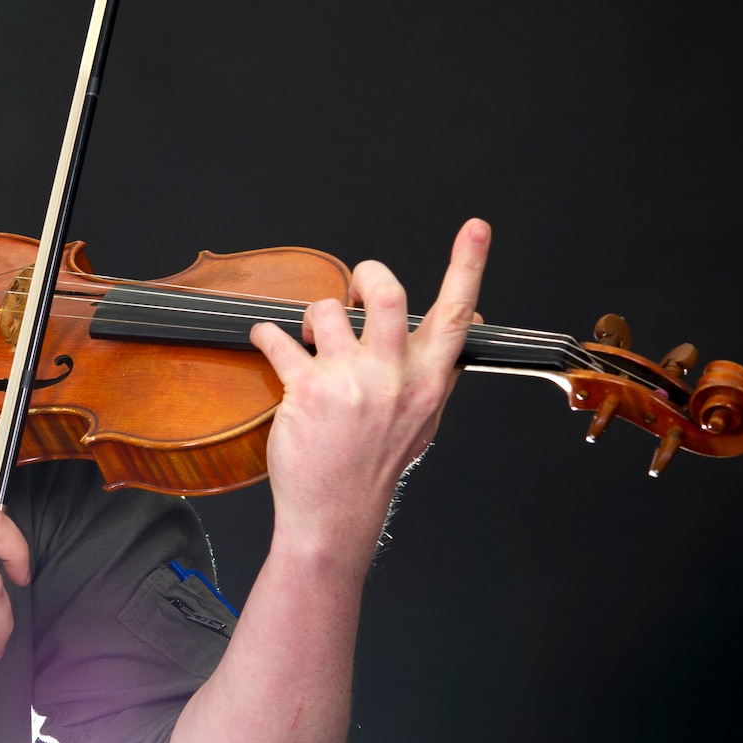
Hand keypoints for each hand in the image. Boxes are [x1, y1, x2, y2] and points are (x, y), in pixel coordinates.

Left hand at [249, 219, 490, 566]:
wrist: (336, 514)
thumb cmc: (375, 464)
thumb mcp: (424, 418)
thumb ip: (439, 367)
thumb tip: (471, 314)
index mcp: (428, 381)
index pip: (455, 315)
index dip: (468, 265)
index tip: (476, 227)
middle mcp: (394, 378)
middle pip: (387, 293)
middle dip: (366, 274)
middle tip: (355, 286)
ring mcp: (351, 383)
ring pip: (329, 309)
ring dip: (313, 313)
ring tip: (310, 336)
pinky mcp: (307, 391)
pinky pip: (278, 337)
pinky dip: (266, 334)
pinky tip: (268, 343)